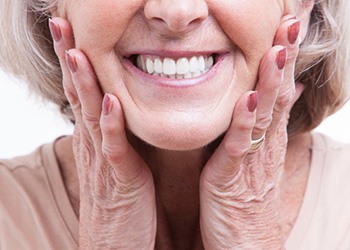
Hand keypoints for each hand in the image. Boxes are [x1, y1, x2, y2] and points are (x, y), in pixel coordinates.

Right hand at [49, 18, 155, 248]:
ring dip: (84, 84)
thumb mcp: (113, 160)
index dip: (74, 61)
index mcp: (94, 138)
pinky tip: (109, 102)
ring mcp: (104, 161)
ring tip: (78, 52)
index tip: (71, 32)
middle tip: (62, 25)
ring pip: (90, 115)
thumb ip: (112, 135)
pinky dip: (111, 125)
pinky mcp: (120, 179)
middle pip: (77, 95)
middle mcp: (93, 144)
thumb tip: (113, 108)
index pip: (80, 92)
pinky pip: (114, 148)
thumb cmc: (118, 200)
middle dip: (70, 59)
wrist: (114, 243)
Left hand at [200, 16, 303, 248]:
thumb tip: (284, 95)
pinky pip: (240, 146)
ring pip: (264, 115)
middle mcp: (264, 144)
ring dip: (271, 81)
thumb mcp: (259, 158)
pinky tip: (250, 97)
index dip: (283, 59)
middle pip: (277, 95)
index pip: (278, 90)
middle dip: (283, 59)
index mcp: (266, 138)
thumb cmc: (247, 199)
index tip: (287, 27)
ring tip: (278, 49)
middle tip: (291, 22)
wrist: (245, 244)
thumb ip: (266, 126)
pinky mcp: (233, 177)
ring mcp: (251, 160)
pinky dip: (245, 121)